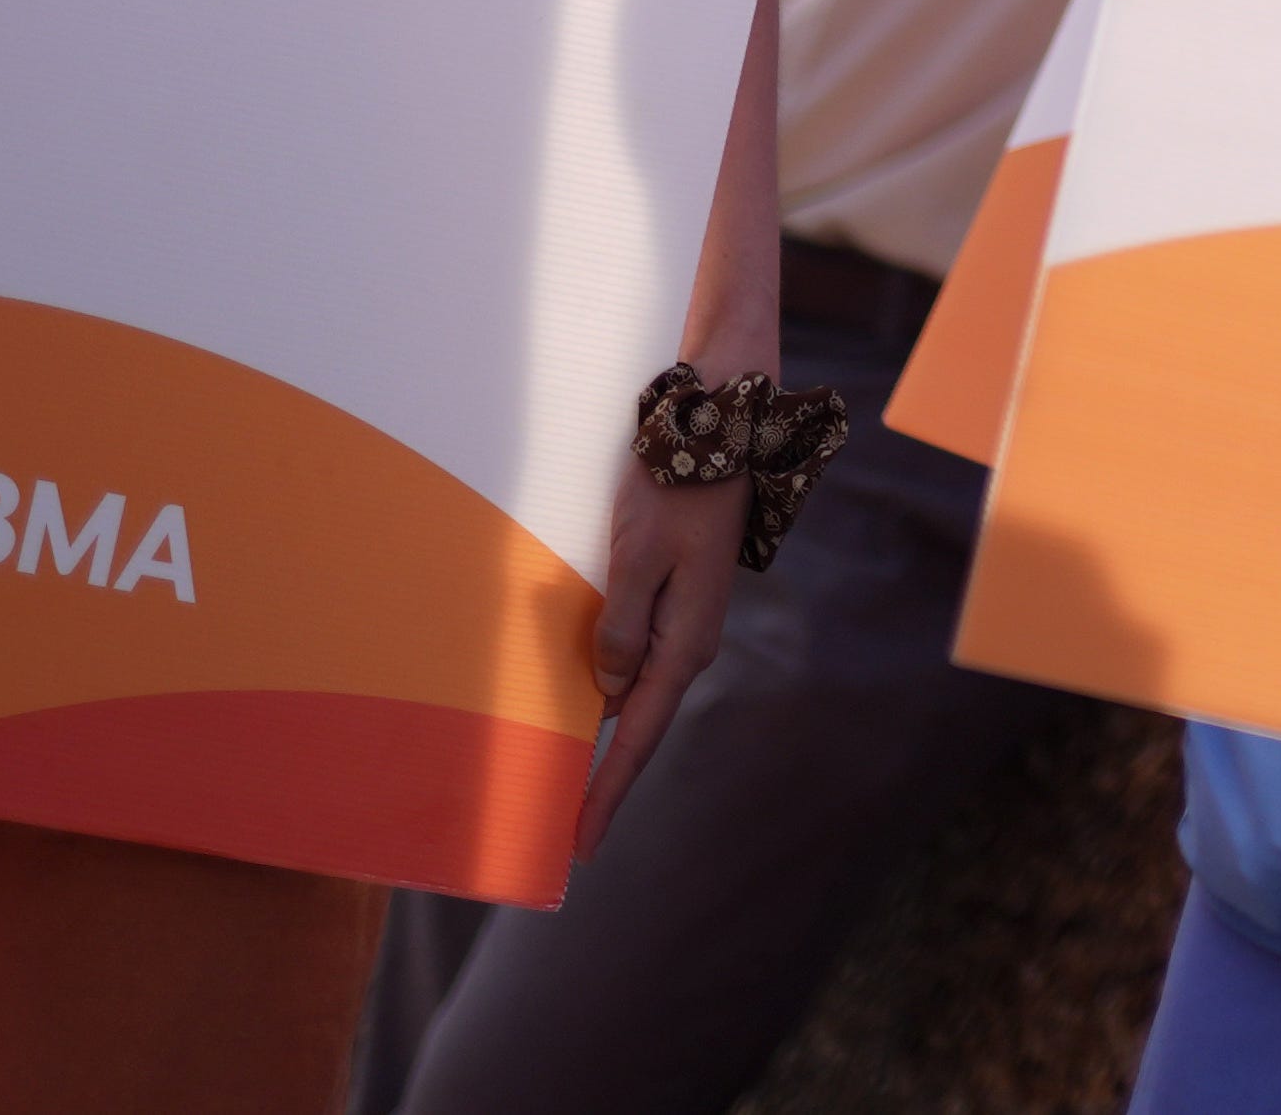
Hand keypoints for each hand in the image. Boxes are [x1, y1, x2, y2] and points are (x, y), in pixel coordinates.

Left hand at [570, 444, 747, 860]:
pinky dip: (604, 691)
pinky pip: (632, 660)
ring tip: (561, 780)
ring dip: (600, 735)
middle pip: (637, 727)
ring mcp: (682, 625)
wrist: (718, 435)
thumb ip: (619, 625)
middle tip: (564, 830)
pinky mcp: (672, 602)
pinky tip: (578, 704)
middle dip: (603, 779)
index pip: (638, 737)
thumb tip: (607, 686)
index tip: (582, 846)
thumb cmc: (674, 491)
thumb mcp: (638, 557)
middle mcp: (687, 645)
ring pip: (632, 693)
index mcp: (684, 644)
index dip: (608, 792)